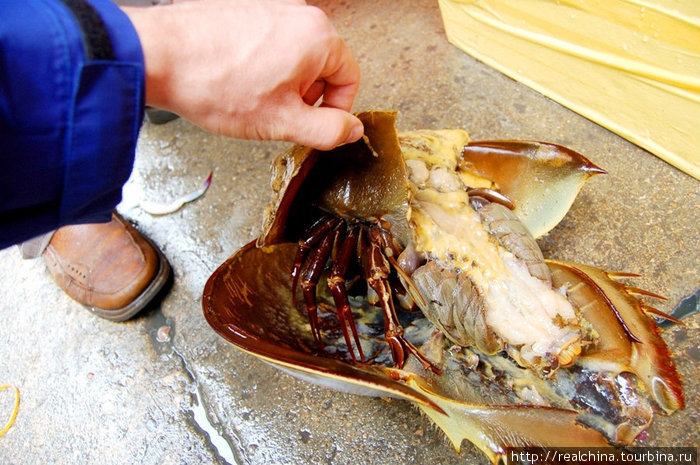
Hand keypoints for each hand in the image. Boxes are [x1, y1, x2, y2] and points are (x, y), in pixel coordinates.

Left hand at [124, 0, 361, 149]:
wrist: (159, 57)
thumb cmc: (217, 85)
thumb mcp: (283, 122)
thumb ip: (328, 130)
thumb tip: (351, 130)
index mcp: (319, 37)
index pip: (349, 79)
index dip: (335, 111)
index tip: (313, 127)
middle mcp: (298, 14)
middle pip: (323, 67)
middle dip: (305, 98)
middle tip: (277, 115)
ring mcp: (270, 9)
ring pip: (294, 59)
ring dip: (281, 86)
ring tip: (251, 100)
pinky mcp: (245, 11)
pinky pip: (268, 46)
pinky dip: (260, 70)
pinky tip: (235, 84)